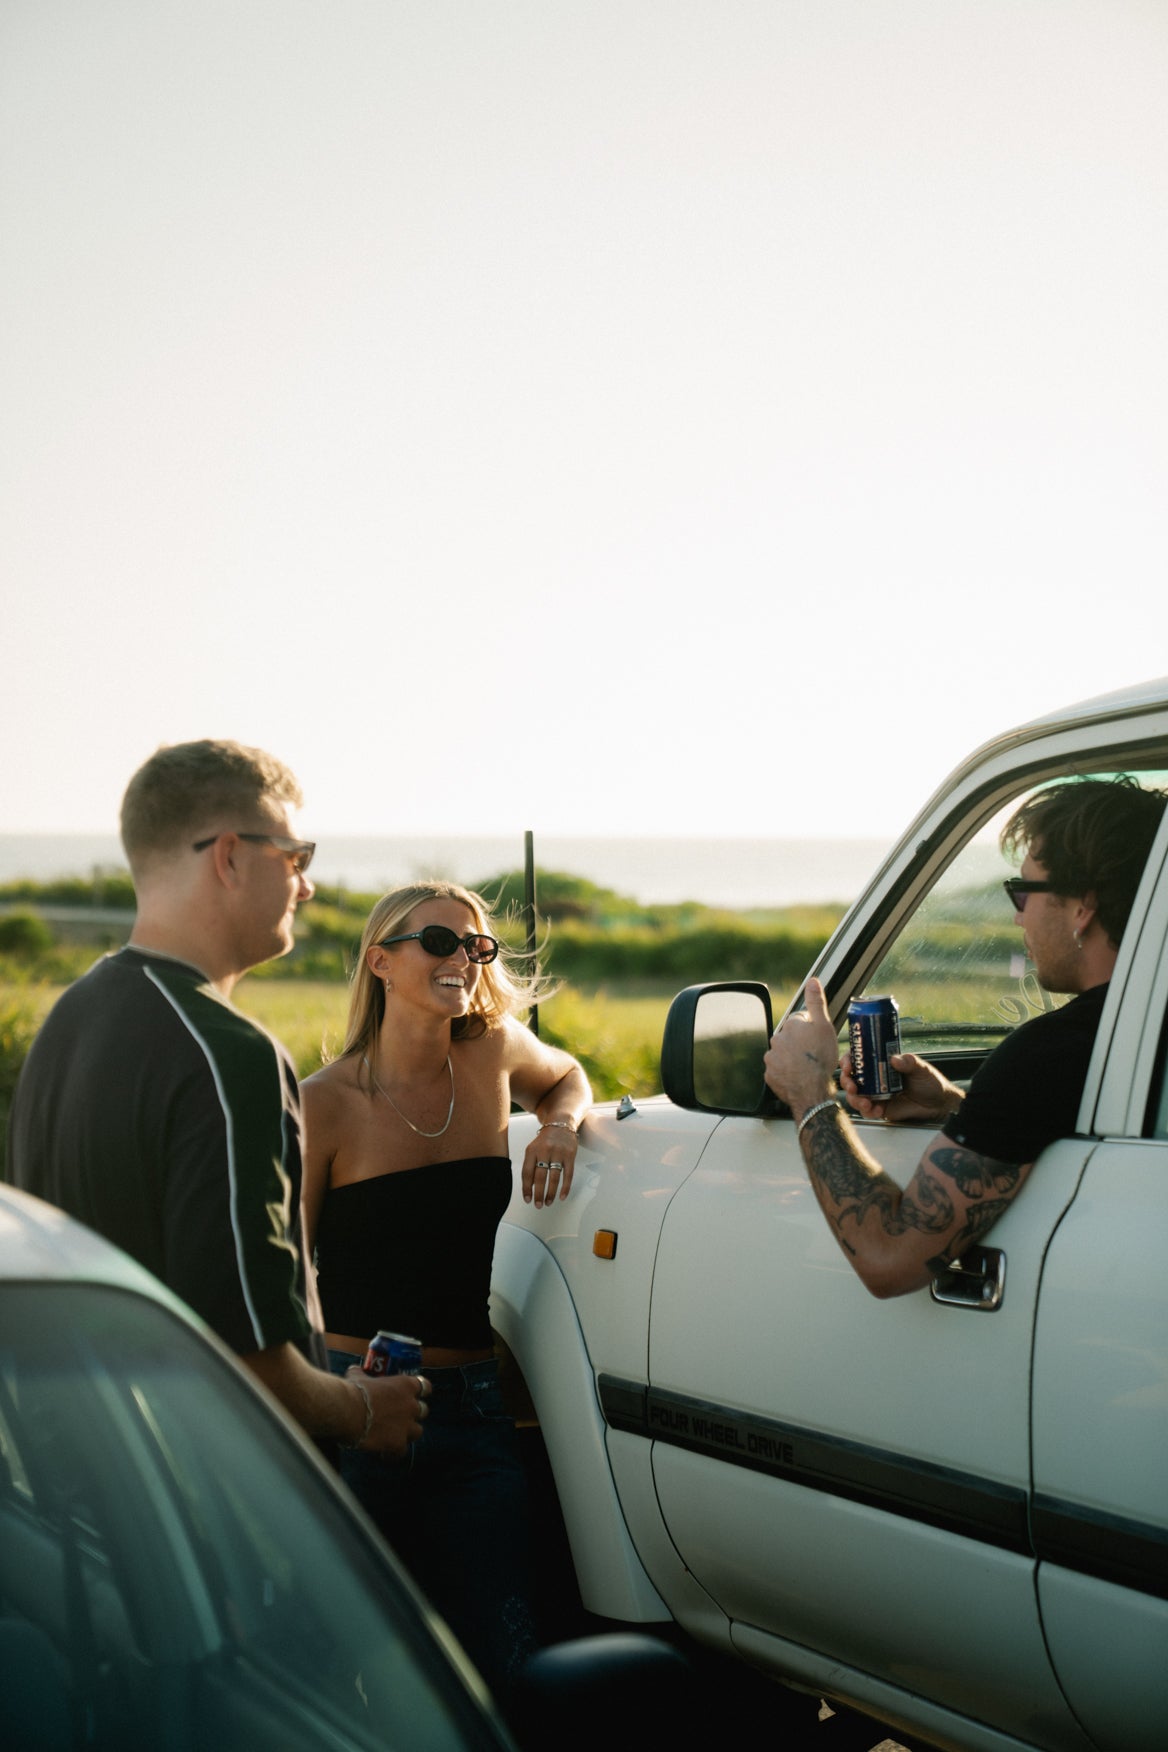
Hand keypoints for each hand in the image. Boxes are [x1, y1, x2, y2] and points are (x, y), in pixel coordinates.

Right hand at [350, 1367, 429, 1456]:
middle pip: (423, 1411)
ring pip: (417, 1432)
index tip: (414, 1396)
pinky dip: (393, 1453)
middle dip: (412, 1415)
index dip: (421, 1392)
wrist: (347, 1411)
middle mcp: (411, 1405)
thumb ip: (362, 1374)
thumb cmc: (354, 1391)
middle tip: (398, 1418)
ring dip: (406, 1434)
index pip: (425, 1387)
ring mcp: (407, 1425)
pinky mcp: (398, 1443)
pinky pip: (401, 1452)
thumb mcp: (359, 1377)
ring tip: (391, 1437)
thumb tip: (355, 1371)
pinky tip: (383, 1454)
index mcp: (405, 1385)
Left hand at [522, 1121, 578, 1207]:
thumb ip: (531, 1165)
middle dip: (538, 1194)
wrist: (561, 1123)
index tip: (527, 1199)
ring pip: (554, 1178)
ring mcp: (558, 1153)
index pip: (527, 1172)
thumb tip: (530, 1187)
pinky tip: (562, 1196)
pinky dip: (565, 1187)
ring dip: (551, 1193)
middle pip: (540, 1177)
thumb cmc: (545, 1140)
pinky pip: (568, 1175)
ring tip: (548, 1203)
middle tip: (538, 1205)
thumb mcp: (533, 1148)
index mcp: (532, 1150)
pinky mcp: (570, 1155)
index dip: (526, 1188)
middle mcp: (544, 1151)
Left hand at [764, 978, 838, 1115]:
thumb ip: (816, 1002)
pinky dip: (787, 1073)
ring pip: (783, 1054)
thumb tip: (813, 981)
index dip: (811, 1031)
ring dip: (792, 1059)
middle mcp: (777, 1040)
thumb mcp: (824, 1027)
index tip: (817, 1041)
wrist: (812, 1091)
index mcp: (790, 1026)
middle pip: (791, 1038)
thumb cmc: (821, 1059)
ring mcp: (772, 1058)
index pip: (800, 1022)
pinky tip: (798, 1077)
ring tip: (806, 1068)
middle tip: (814, 1055)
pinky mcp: (769, 1075)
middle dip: (800, 1044)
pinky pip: (779, 1070)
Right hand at [839, 1049, 960, 1124]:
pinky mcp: (881, 1109)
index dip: (848, 1061)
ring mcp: (877, 1095)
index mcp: (882, 1065)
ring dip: (855, 1099)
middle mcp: (876, 1079)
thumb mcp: (921, 1069)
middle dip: (847, 1082)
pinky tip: (878, 1110)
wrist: (939, 1104)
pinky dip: (868, 1111)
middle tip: (853, 1086)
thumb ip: (909, 1062)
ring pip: (856, 1096)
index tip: (848, 1065)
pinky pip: (867, 1112)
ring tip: (865, 1102)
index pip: (859, 1060)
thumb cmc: (931, 1082)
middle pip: (852, 1079)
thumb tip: (894, 1059)